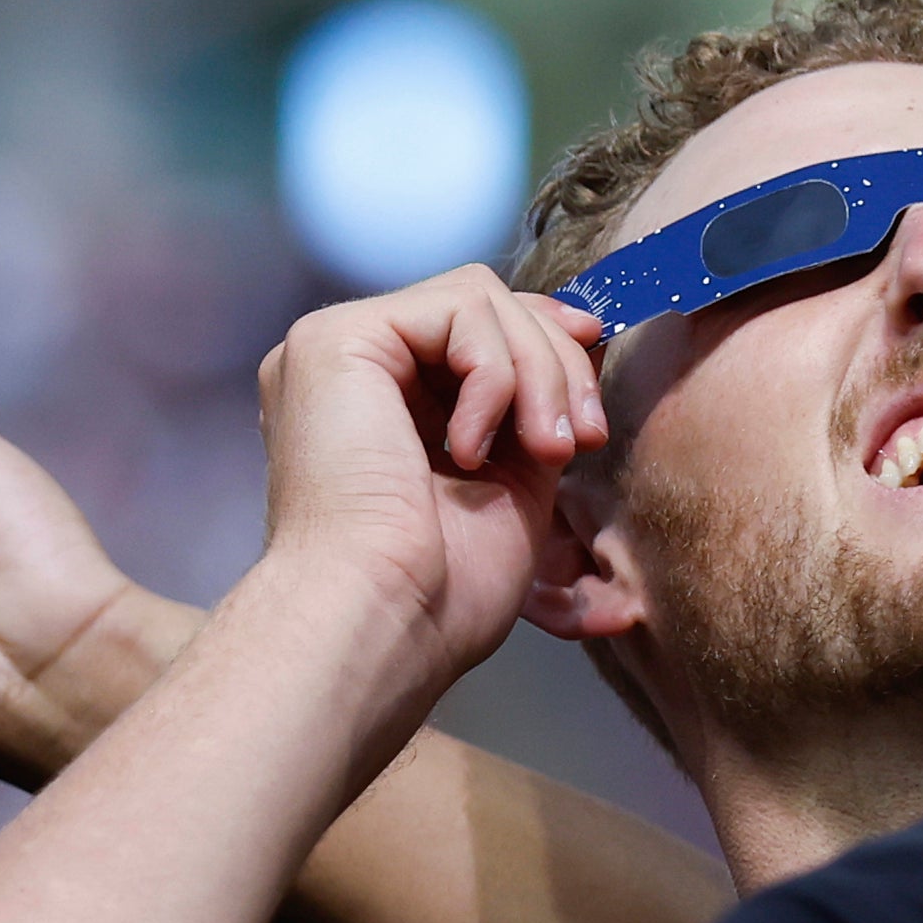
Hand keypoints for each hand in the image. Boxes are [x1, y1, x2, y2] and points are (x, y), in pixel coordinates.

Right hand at [239, 267, 602, 702]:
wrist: (383, 623)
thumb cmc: (439, 590)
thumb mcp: (509, 479)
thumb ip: (530, 405)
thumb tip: (583, 329)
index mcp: (376, 405)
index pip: (473, 333)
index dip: (546, 346)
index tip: (591, 407)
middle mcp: (348, 371)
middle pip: (483, 308)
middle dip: (556, 363)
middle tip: (583, 440)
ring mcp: (332, 349)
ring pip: (479, 299)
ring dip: (539, 372)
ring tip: (545, 451)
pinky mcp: (333, 340)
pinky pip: (460, 310)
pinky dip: (496, 378)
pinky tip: (470, 453)